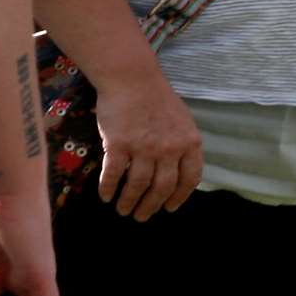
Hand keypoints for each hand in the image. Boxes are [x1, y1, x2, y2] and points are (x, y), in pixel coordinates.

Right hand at [92, 70, 203, 220]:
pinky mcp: (119, 144)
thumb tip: (178, 170)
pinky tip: (106, 196)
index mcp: (190, 143)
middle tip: (142, 216)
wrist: (132, 79)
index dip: (179, 197)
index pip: (190, 178)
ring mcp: (144, 147)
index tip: (169, 208)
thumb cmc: (157, 98)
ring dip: (130, 201)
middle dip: (151, 206)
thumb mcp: (182, 121)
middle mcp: (170, 148)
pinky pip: (113, 174)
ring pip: (138, 185)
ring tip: (124, 210)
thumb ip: (182, 145)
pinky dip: (109, 188)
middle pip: (163, 187)